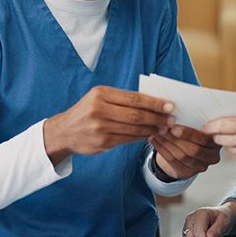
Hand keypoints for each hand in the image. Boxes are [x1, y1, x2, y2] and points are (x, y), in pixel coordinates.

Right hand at [43, 86, 173, 164]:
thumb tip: (154, 102)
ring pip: (134, 129)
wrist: (64, 131)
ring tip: (164, 128)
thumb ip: (123, 99)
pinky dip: (141, 137)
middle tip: (171, 119)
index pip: (134, 98)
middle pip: (136, 114)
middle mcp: (99, 110)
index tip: (170, 105)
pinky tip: (150, 135)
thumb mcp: (100, 98)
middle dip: (157, 117)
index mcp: (101, 94)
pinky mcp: (102, 142)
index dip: (154, 103)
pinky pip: (127, 139)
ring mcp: (100, 127)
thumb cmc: (88, 111)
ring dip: (152, 129)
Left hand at [150, 125, 220, 179]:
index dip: (189, 134)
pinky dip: (161, 148)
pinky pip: (172, 161)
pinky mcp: (187, 172)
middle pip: (193, 150)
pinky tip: (155, 139)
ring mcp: (201, 166)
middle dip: (176, 139)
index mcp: (218, 142)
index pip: (205, 140)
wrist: (187, 149)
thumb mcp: (199, 124)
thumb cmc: (194, 132)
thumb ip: (194, 120)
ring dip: (167, 142)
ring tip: (157, 132)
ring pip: (181, 156)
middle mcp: (212, 156)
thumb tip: (177, 111)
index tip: (175, 126)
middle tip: (164, 128)